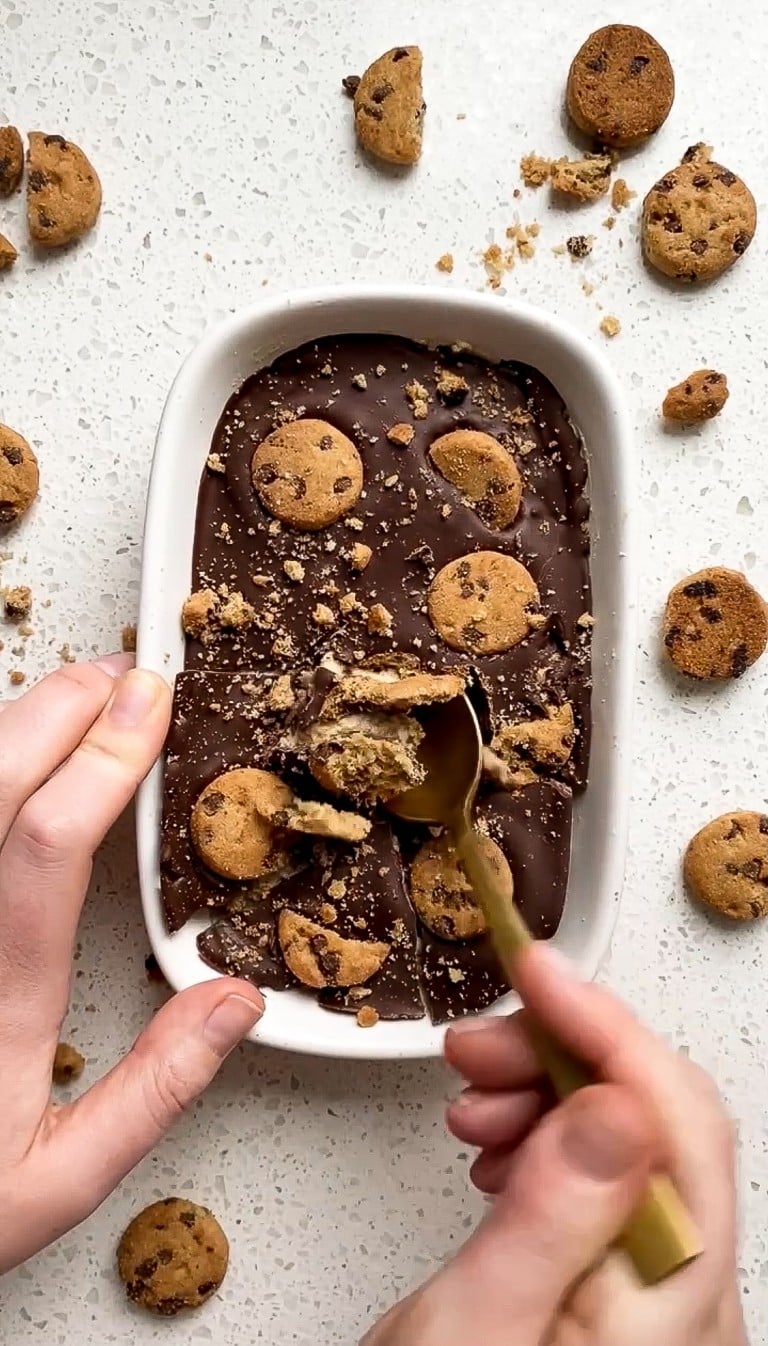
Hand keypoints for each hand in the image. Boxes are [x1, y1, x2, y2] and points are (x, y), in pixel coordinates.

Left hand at [0, 656, 263, 1272]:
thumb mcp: (54, 1181)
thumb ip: (153, 1091)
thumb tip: (235, 1002)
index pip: (46, 845)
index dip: (102, 758)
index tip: (151, 704)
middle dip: (59, 709)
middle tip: (122, 672)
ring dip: (16, 725)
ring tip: (78, 696)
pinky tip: (13, 753)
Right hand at [364, 946, 745, 1344]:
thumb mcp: (471, 1332)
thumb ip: (552, 1218)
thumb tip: (612, 1102)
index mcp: (672, 1312)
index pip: (675, 1122)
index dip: (606, 1026)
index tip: (534, 972)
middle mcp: (689, 1305)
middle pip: (659, 1121)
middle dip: (565, 1055)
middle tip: (478, 1046)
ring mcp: (662, 1300)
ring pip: (630, 1140)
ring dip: (549, 1093)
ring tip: (470, 1101)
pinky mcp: (622, 1292)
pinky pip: (605, 1179)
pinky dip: (548, 1137)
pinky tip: (497, 1144)